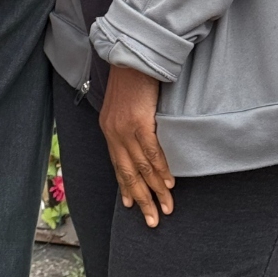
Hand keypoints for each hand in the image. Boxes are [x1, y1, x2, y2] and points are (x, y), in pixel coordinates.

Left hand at [99, 64, 174, 226]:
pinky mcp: (139, 122)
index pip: (118, 166)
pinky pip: (152, 152)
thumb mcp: (122, 105)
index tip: (133, 206)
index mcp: (108, 130)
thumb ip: (127, 125)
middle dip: (141, 199)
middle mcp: (114, 134)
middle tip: (152, 220)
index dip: (126, 188)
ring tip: (166, 207)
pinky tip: (168, 183)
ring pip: (142, 168)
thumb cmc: (130, 78)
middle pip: (129, 174)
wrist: (131, 56)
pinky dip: (161, 170)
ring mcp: (126, 129)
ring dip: (155, 190)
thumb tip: (139, 141)